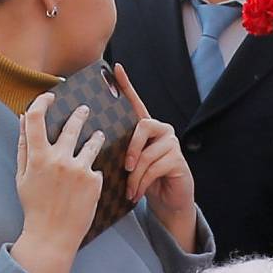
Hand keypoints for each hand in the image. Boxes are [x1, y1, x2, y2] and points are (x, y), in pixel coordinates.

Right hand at [14, 92, 105, 272]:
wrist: (53, 235)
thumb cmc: (34, 206)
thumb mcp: (22, 176)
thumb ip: (24, 146)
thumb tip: (23, 118)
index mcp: (38, 156)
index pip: (38, 117)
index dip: (43, 102)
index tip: (50, 96)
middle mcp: (60, 159)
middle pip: (72, 126)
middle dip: (79, 115)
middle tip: (84, 109)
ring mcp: (79, 170)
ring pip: (91, 144)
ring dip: (95, 137)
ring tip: (98, 135)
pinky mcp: (94, 182)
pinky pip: (95, 169)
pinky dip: (92, 172)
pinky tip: (90, 180)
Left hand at [114, 65, 196, 246]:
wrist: (168, 203)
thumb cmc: (145, 182)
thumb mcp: (130, 164)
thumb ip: (121, 150)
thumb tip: (95, 144)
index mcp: (146, 129)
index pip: (136, 103)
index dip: (126, 85)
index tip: (116, 69)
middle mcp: (161, 130)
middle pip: (141, 127)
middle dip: (130, 149)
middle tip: (125, 168)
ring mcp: (171, 143)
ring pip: (146, 154)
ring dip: (135, 176)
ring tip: (130, 190)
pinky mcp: (178, 159)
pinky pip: (154, 168)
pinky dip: (142, 183)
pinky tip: (137, 193)